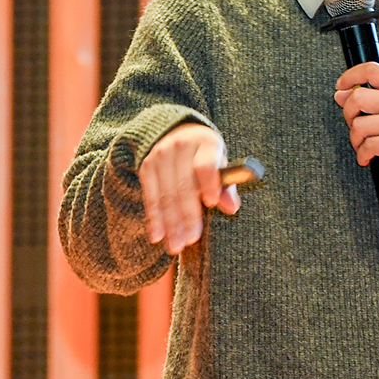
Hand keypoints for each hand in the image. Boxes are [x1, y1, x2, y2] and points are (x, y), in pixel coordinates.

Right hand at [139, 122, 240, 253]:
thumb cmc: (206, 154)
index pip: (206, 164)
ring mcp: (160, 156)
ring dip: (170, 224)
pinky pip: (150, 197)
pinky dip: (154, 218)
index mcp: (206, 144)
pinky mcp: (146, 167)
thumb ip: (227, 185)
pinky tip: (158, 236)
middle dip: (187, 216)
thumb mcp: (221, 162)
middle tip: (191, 240)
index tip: (212, 203)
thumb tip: (231, 207)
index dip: (208, 183)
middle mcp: (180, 148)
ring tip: (175, 246)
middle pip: (183, 186)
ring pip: (165, 195)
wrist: (176, 132)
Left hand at [334, 62, 378, 178]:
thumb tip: (341, 94)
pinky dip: (363, 154)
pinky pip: (368, 146)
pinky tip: (368, 156)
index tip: (341, 86)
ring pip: (359, 125)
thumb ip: (372, 96)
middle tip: (354, 124)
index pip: (373, 70)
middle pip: (358, 97)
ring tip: (363, 144)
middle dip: (348, 114)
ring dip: (355, 139)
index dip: (351, 76)